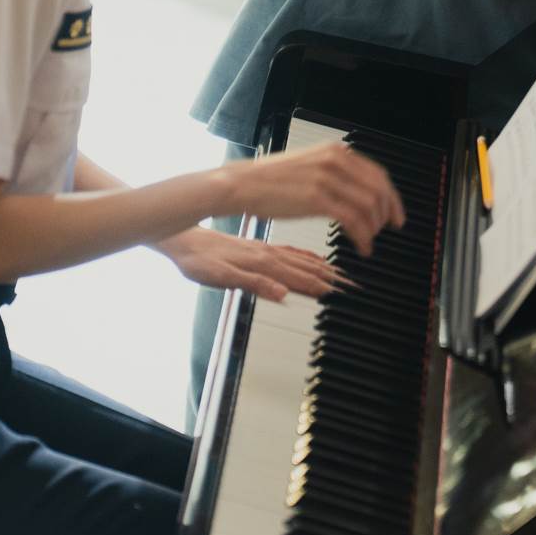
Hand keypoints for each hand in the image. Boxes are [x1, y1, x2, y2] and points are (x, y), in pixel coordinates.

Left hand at [158, 226, 343, 301]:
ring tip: (342, 275)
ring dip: (323, 269)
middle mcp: (266, 255)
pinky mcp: (259, 248)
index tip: (341, 293)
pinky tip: (314, 260)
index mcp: (260, 264)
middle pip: (305, 269)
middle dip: (330, 278)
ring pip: (301, 260)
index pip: (297, 278)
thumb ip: (253, 284)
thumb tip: (281, 294)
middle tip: (352, 285)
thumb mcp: (220, 277)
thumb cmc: (197, 260)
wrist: (183, 240)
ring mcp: (265, 251)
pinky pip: (291, 253)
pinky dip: (307, 258)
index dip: (320, 287)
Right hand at [214, 141, 404, 254]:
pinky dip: (363, 236)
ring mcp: (326, 179)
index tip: (396, 214)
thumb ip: (334, 172)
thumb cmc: (270, 180)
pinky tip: (361, 247)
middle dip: (387, 213)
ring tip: (369, 241)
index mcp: (335, 151)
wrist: (241, 184)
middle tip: (387, 230)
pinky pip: (353, 220)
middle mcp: (335, 160)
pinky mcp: (317, 199)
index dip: (392, 197)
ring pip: (368, 206)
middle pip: (378, 190)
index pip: (378, 174)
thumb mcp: (309, 165)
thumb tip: (358, 190)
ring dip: (374, 228)